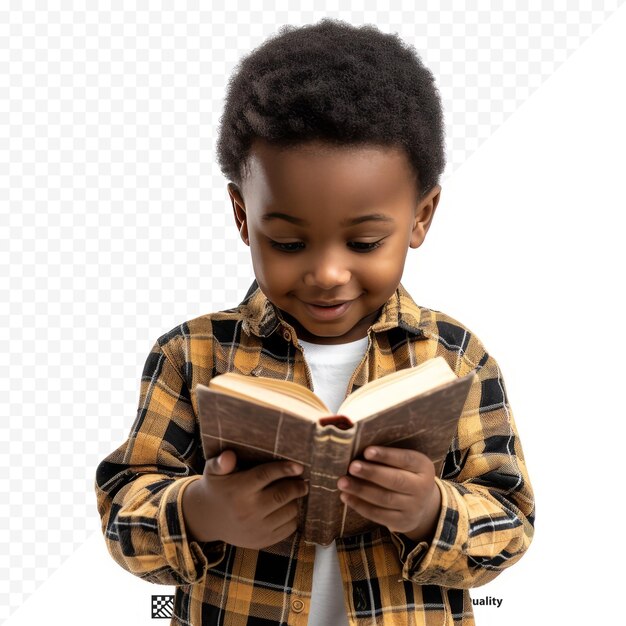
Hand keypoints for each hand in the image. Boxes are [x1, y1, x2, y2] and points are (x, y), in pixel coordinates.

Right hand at [181, 449, 308, 548]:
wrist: (207, 519)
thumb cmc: (217, 488)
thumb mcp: (214, 472)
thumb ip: (221, 462)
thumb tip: (229, 455)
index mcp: (237, 490)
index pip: (266, 475)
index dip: (285, 469)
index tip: (299, 466)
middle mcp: (247, 511)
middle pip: (282, 495)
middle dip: (297, 487)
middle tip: (303, 481)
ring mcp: (256, 529)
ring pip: (288, 512)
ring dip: (296, 501)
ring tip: (294, 494)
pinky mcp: (262, 542)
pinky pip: (288, 529)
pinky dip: (293, 517)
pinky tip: (288, 508)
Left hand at [337, 446, 440, 542]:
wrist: (423, 504)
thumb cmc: (405, 473)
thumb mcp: (405, 462)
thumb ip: (387, 456)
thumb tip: (358, 449)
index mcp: (423, 466)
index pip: (406, 459)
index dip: (386, 455)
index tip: (367, 451)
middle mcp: (422, 488)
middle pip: (396, 481)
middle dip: (372, 473)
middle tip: (352, 467)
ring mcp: (413, 507)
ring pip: (385, 499)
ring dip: (361, 490)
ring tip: (343, 482)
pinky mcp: (402, 523)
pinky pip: (378, 515)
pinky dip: (360, 506)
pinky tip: (346, 497)